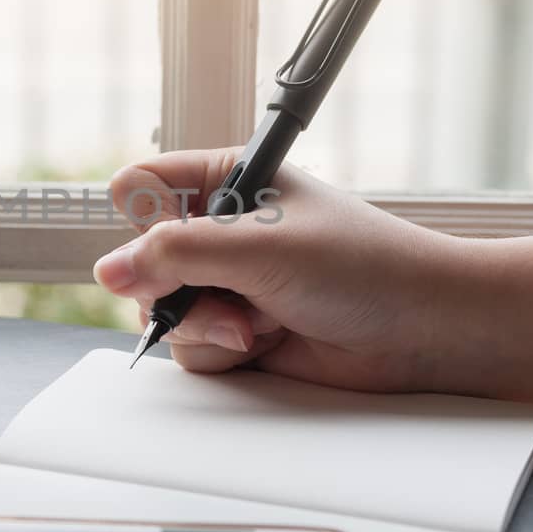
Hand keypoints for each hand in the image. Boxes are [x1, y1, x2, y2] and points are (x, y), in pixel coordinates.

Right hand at [93, 148, 463, 390]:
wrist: (424, 332)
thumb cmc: (365, 267)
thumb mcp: (261, 246)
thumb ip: (177, 254)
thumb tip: (108, 271)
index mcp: (226, 179)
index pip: (139, 188)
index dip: (144, 220)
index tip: (172, 243)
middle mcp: (220, 231)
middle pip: (140, 260)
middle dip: (176, 288)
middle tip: (222, 294)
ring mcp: (228, 285)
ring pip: (162, 311)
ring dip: (206, 326)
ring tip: (259, 322)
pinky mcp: (238, 334)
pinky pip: (191, 350)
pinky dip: (224, 353)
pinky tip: (267, 342)